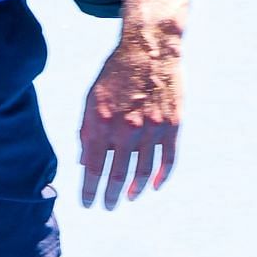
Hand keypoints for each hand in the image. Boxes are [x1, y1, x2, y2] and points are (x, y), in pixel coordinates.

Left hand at [78, 30, 183, 209]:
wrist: (149, 49)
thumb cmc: (115, 74)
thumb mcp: (92, 98)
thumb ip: (87, 131)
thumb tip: (84, 163)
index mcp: (102, 121)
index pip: (94, 167)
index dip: (89, 189)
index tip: (87, 204)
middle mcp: (127, 128)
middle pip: (117, 174)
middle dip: (110, 195)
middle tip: (107, 207)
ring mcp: (152, 128)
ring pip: (143, 171)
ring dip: (134, 189)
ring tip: (127, 198)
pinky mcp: (172, 125)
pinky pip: (168, 160)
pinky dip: (160, 177)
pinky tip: (153, 186)